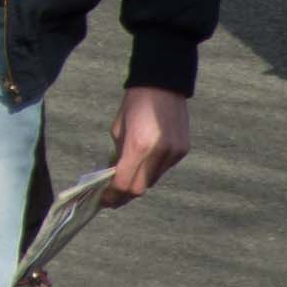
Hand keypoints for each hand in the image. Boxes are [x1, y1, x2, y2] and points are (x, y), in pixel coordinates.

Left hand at [109, 84, 192, 198]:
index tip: (104, 200)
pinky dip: (152, 171)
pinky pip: (164, 169)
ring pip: (152, 180)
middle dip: (124, 196)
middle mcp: (158, 153)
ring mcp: (173, 153)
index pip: (124, 184)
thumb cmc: (134, 105)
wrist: (163, 86)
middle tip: (112, 197)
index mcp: (137, 146)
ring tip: (126, 180)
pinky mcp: (183, 151)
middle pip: (139, 188)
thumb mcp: (118, 130)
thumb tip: (113, 177)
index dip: (112, 196)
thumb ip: (117, 155)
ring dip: (138, 182)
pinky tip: (144, 164)